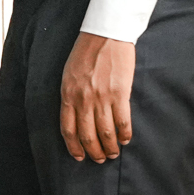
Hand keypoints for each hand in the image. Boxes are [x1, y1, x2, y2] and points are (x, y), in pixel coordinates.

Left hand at [59, 32, 134, 161]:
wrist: (105, 35)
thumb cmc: (86, 53)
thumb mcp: (69, 75)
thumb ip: (71, 96)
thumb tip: (77, 116)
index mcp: (67, 95)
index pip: (68, 129)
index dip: (74, 146)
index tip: (79, 157)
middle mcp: (83, 100)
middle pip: (87, 135)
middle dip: (94, 151)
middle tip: (100, 159)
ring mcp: (101, 97)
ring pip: (105, 132)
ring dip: (110, 147)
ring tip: (114, 153)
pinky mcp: (120, 93)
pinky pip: (122, 121)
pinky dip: (124, 134)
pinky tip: (126, 139)